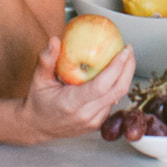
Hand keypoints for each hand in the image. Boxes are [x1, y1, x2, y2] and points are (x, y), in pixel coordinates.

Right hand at [15, 38, 135, 143]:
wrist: (37, 127)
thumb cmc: (38, 101)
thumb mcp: (38, 79)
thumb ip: (46, 60)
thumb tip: (55, 40)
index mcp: (71, 103)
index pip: (101, 86)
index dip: (116, 68)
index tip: (123, 51)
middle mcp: (86, 115)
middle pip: (117, 91)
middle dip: (128, 68)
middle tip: (128, 49)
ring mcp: (93, 122)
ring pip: (118, 97)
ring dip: (125, 76)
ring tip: (124, 57)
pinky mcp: (97, 123)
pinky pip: (112, 102)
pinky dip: (116, 85)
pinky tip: (116, 72)